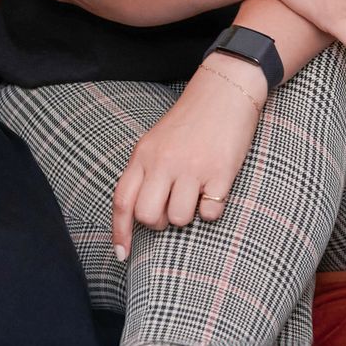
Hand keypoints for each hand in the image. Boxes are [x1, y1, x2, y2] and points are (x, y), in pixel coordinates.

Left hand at [110, 56, 262, 260]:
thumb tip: (134, 214)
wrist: (225, 91)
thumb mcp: (156, 141)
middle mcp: (164, 162)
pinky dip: (212, 209)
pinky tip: (215, 188)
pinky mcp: (220, 172)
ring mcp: (192, 167)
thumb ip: (144, 171)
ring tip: (196, 192)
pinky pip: (209, 213)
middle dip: (160, 223)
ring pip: (179, 219)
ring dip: (188, 215)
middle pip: (148, 216)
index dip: (120, 232)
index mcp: (144, 154)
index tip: (123, 254)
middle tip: (172, 207)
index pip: (123, 200)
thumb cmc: (190, 121)